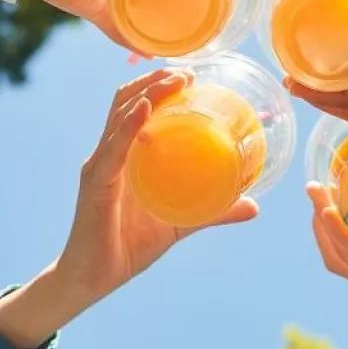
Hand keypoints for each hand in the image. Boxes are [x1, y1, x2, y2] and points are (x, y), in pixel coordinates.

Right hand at [55, 67, 257, 304]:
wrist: (93, 277)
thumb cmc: (130, 246)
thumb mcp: (181, 222)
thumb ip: (213, 211)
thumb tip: (254, 205)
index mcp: (125, 155)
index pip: (137, 108)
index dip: (158, 86)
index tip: (190, 74)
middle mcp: (108, 152)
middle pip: (127, 101)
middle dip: (155, 80)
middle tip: (188, 71)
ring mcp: (99, 164)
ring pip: (121, 115)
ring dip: (148, 92)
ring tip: (174, 80)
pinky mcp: (96, 182)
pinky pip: (113, 148)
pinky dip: (129, 125)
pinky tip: (145, 110)